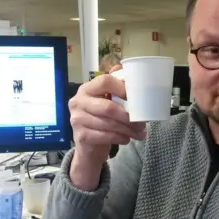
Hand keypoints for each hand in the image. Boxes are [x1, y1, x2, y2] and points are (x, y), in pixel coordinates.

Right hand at [68, 65, 145, 189]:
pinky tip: (127, 139)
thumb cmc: (102, 119)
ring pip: (109, 124)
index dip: (122, 89)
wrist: (89, 146)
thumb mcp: (107, 101)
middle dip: (128, 117)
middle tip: (142, 124)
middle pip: (108, 107)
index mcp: (86, 89)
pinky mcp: (81, 136)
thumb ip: (115, 87)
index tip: (136, 99)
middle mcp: (78, 102)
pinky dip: (120, 138)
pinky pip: (106, 136)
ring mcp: (77, 119)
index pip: (104, 82)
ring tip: (139, 133)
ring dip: (128, 130)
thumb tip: (128, 73)